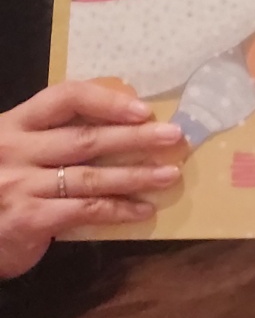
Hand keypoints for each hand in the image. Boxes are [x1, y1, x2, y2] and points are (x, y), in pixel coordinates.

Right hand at [0, 82, 184, 279]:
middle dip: (135, 138)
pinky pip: (84, 210)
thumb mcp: (19, 148)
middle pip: (85, 139)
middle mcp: (14, 150)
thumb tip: (123, 122)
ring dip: (136, 176)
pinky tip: (143, 210)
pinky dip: (118, 210)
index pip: (65, 98)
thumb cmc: (3, 182)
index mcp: (15, 123)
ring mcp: (18, 185)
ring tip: (169, 174)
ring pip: (90, 177)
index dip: (107, 101)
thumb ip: (54, 134)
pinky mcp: (27, 219)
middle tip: (174, 137)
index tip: (144, 109)